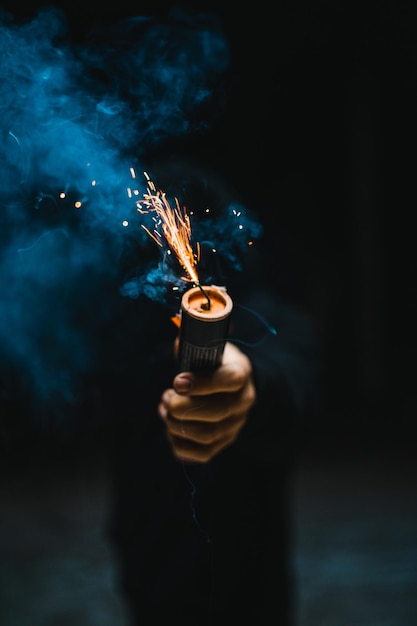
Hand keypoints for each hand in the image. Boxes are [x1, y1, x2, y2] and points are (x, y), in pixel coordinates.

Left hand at [157, 341, 255, 462]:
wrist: (231, 386)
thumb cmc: (212, 363)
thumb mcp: (208, 348)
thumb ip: (193, 345)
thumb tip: (179, 344)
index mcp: (241, 372)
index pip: (230, 380)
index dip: (202, 382)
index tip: (177, 381)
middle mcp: (243, 401)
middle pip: (215, 411)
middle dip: (182, 406)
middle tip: (166, 397)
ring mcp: (235, 425)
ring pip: (206, 435)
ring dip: (176, 424)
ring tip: (165, 408)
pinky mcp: (223, 442)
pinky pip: (201, 454)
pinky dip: (178, 442)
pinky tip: (170, 426)